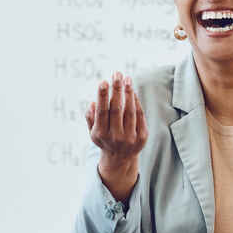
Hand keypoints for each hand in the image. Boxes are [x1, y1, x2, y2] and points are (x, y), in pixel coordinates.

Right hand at [86, 72, 146, 203]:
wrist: (119, 158)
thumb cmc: (104, 138)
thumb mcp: (93, 131)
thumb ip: (90, 117)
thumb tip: (93, 103)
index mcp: (101, 134)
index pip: (102, 112)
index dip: (103, 96)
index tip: (104, 81)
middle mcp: (116, 137)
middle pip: (117, 109)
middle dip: (117, 89)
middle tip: (117, 74)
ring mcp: (130, 138)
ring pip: (130, 111)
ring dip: (129, 92)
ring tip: (127, 79)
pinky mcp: (142, 137)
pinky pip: (139, 115)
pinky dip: (136, 102)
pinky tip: (132, 92)